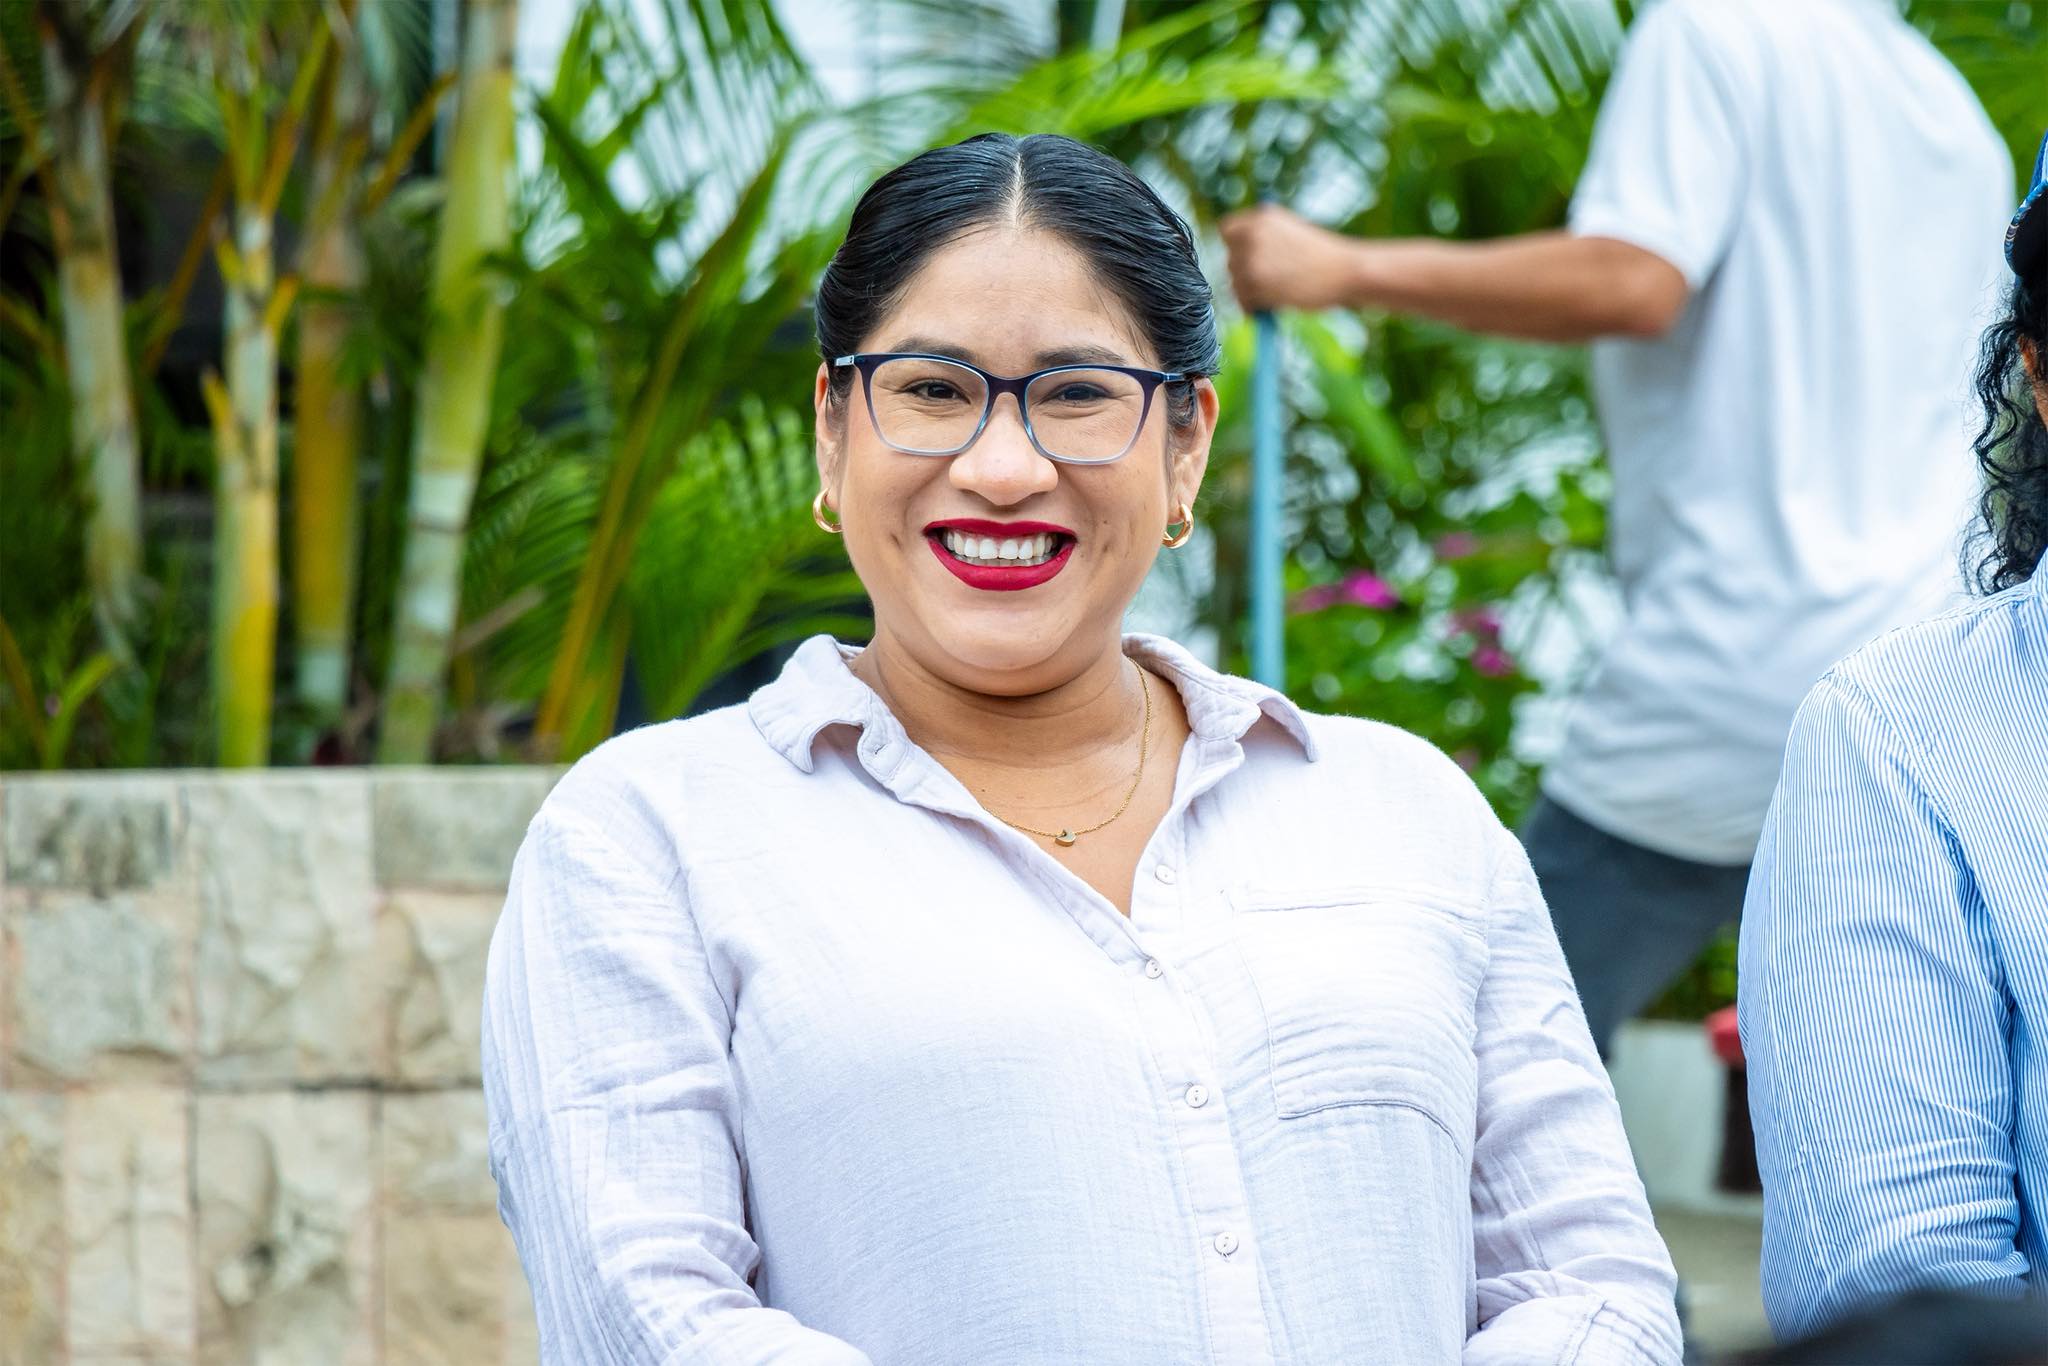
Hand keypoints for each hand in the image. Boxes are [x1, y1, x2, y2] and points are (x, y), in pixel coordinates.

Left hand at [1218, 204, 1362, 311]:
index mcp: (1261, 217)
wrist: (1345, 270)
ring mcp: (1252, 258)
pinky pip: (1243, 301)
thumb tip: (1234, 253)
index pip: (1226, 230)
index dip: (1235, 246)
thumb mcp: (1289, 230)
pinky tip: (1272, 305)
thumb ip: (1262, 236)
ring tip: (1276, 293)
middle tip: (1271, 283)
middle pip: (1230, 260)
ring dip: (1250, 293)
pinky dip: (1254, 308)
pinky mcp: (1256, 283)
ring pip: (1235, 282)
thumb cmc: (1321, 255)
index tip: (1247, 259)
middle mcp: (1253, 234)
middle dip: (1244, 274)